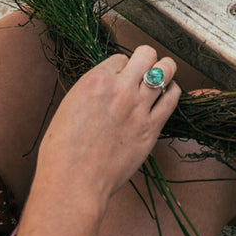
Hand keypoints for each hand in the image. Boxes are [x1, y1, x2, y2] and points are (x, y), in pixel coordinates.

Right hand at [36, 46, 180, 206]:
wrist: (74, 181)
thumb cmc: (63, 150)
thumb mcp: (70, 106)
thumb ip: (92, 92)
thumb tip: (106, 87)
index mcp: (96, 80)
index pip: (120, 57)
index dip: (120, 67)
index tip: (119, 78)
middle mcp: (120, 88)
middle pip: (146, 54)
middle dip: (146, 58)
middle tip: (145, 69)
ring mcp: (139, 107)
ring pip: (165, 70)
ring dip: (164, 70)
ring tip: (162, 76)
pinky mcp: (151, 128)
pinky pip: (172, 98)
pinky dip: (172, 92)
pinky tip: (167, 95)